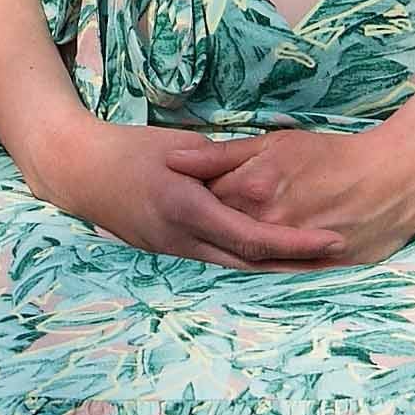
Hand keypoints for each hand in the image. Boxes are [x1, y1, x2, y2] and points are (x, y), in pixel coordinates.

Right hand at [22, 114, 345, 268]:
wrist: (76, 169)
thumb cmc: (127, 148)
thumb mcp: (179, 146)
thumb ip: (221, 162)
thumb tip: (264, 171)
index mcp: (189, 209)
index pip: (255, 237)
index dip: (298, 243)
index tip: (334, 240)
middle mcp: (183, 239)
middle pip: (251, 264)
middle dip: (297, 266)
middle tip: (338, 261)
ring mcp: (173, 250)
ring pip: (234, 267)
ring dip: (274, 268)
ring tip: (314, 263)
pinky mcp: (165, 251)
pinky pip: (214, 260)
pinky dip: (245, 261)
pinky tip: (267, 258)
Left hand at [168, 125, 414, 266]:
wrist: (394, 177)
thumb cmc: (332, 155)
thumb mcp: (273, 144)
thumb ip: (220, 156)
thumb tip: (171, 161)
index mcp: (251, 190)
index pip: (202, 201)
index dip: (196, 197)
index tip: (196, 192)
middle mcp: (267, 224)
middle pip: (221, 231)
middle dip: (212, 223)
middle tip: (218, 212)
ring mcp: (291, 251)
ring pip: (247, 256)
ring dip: (237, 246)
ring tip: (242, 231)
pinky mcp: (315, 269)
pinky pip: (279, 273)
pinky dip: (267, 263)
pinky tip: (263, 253)